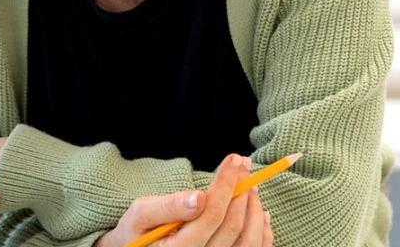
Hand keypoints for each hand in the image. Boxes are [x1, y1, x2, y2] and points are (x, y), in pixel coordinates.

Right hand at [97, 154, 272, 246]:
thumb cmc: (136, 231)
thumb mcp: (140, 214)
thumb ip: (168, 206)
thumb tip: (199, 197)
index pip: (211, 214)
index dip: (226, 184)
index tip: (233, 160)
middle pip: (232, 225)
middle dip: (242, 190)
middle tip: (244, 164)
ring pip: (248, 241)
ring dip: (254, 209)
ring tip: (251, 185)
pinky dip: (262, 232)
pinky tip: (260, 212)